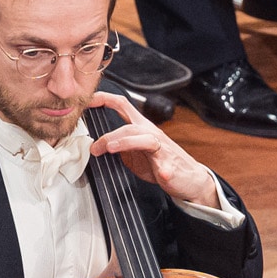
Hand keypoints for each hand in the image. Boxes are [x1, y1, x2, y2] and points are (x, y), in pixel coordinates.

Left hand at [86, 88, 223, 210]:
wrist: (189, 178)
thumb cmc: (160, 162)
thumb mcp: (133, 152)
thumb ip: (117, 144)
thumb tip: (94, 144)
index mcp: (141, 128)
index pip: (121, 105)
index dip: (104, 99)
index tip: (86, 100)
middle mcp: (151, 134)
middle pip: (130, 126)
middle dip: (109, 135)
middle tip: (94, 149)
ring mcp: (162, 150)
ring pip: (146, 139)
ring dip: (127, 142)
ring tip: (113, 148)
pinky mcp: (171, 166)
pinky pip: (168, 166)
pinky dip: (164, 169)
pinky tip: (162, 174)